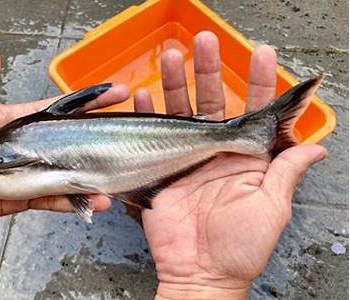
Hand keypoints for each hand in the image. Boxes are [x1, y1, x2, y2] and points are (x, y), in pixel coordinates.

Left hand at [0, 39, 128, 222]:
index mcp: (28, 122)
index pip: (65, 108)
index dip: (92, 99)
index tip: (118, 91)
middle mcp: (38, 148)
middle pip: (77, 141)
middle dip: (104, 137)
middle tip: (130, 134)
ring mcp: (37, 172)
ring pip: (73, 173)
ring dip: (96, 177)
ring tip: (116, 182)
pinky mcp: (30, 194)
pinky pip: (56, 198)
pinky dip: (75, 201)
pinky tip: (96, 202)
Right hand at [134, 32, 327, 298]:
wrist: (199, 272)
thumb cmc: (239, 247)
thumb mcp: (271, 208)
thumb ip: (287, 173)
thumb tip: (315, 146)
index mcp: (247, 158)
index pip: (255, 111)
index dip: (259, 81)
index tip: (260, 54)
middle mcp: (216, 152)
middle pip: (214, 102)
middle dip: (209, 70)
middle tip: (204, 42)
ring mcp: (187, 157)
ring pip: (181, 112)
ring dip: (175, 84)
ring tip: (170, 57)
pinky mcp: (161, 168)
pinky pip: (152, 135)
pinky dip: (146, 115)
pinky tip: (143, 96)